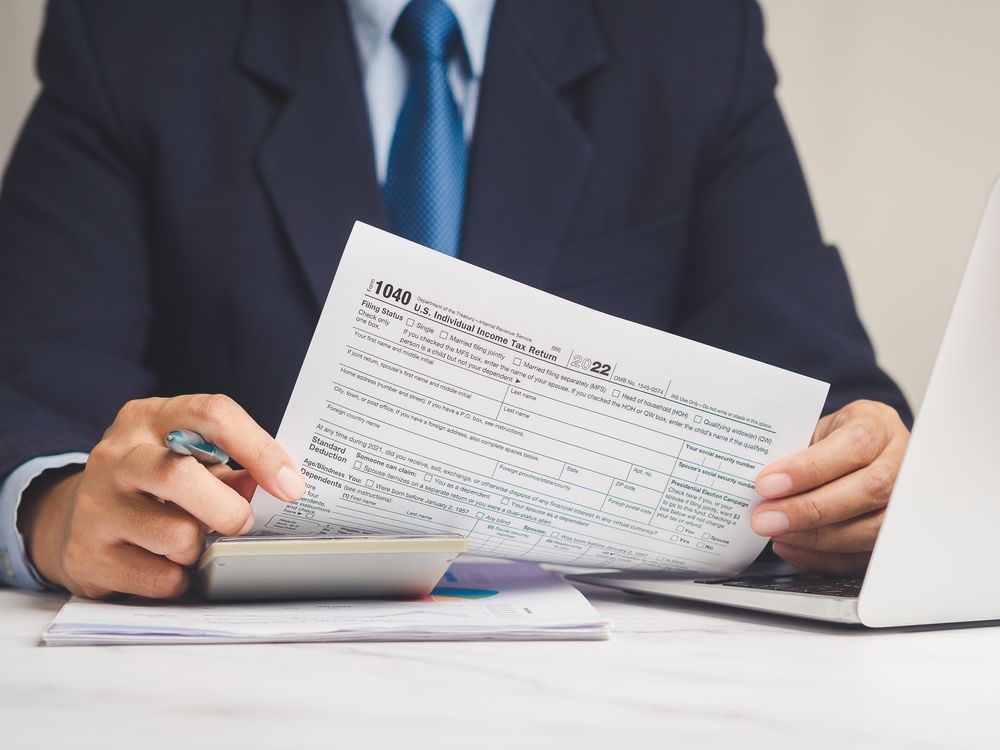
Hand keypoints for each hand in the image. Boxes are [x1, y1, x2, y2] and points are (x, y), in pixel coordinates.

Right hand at [18, 394, 304, 598]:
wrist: (75, 516)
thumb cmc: (152, 483)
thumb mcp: (189, 458)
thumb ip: (232, 468)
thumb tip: (280, 486)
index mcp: (150, 418)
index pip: (212, 415)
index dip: (260, 450)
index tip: (291, 485)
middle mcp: (117, 454)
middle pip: (178, 474)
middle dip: (227, 509)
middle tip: (243, 524)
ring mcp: (96, 504)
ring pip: (173, 535)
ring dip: (200, 548)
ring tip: (194, 543)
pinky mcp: (86, 554)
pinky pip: (158, 577)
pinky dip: (179, 578)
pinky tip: (170, 565)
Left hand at [750, 400, 908, 574]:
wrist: (857, 449)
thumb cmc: (832, 438)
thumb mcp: (813, 429)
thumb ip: (794, 452)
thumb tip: (762, 487)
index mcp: (878, 424)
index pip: (854, 445)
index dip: (810, 468)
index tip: (767, 484)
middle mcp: (902, 461)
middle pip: (869, 490)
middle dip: (809, 510)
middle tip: (765, 519)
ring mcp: (907, 501)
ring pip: (872, 528)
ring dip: (817, 537)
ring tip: (777, 534)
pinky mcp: (896, 535)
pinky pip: (866, 556)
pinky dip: (824, 558)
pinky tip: (793, 548)